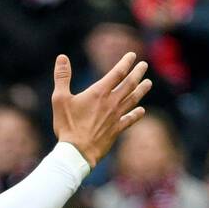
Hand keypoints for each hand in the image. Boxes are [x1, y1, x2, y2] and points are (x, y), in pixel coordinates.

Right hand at [51, 52, 151, 167]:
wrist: (77, 152)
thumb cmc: (67, 125)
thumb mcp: (59, 99)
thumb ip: (62, 77)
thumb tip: (61, 57)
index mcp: (99, 93)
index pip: (117, 73)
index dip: (126, 62)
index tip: (132, 55)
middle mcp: (111, 103)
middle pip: (130, 84)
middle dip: (138, 73)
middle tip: (144, 65)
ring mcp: (116, 116)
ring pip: (133, 100)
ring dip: (142, 90)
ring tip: (149, 83)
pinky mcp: (116, 130)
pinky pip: (129, 119)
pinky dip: (136, 114)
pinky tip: (141, 111)